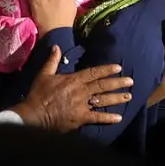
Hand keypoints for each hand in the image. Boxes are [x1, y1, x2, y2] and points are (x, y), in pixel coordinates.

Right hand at [12, 45, 133, 131]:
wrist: (34, 115)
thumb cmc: (38, 94)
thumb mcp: (44, 74)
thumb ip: (52, 61)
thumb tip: (56, 47)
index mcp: (74, 80)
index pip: (94, 72)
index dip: (107, 70)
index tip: (118, 67)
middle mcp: (81, 91)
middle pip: (103, 85)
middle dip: (117, 83)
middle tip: (131, 81)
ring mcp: (82, 105)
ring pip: (103, 100)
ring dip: (117, 98)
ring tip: (129, 96)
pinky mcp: (80, 118)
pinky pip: (96, 118)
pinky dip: (108, 118)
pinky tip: (119, 118)